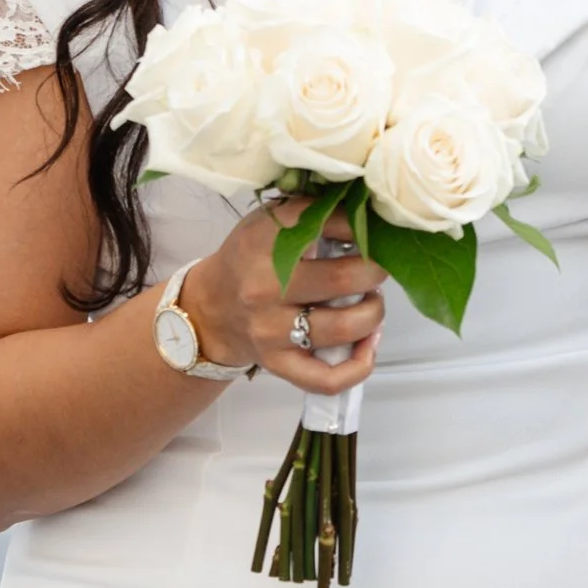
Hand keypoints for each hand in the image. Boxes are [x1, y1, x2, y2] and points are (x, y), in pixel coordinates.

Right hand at [183, 210, 384, 396]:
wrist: (211, 309)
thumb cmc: (251, 260)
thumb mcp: (270, 223)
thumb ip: (313, 213)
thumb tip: (370, 209)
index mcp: (262, 240)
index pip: (326, 222)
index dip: (361, 225)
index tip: (372, 228)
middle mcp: (264, 285)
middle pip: (344, 279)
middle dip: (376, 271)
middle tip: (377, 268)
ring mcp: (270, 329)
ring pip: (344, 326)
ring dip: (374, 312)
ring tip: (371, 301)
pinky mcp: (277, 363)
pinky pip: (327, 378)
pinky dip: (360, 364)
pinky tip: (368, 344)